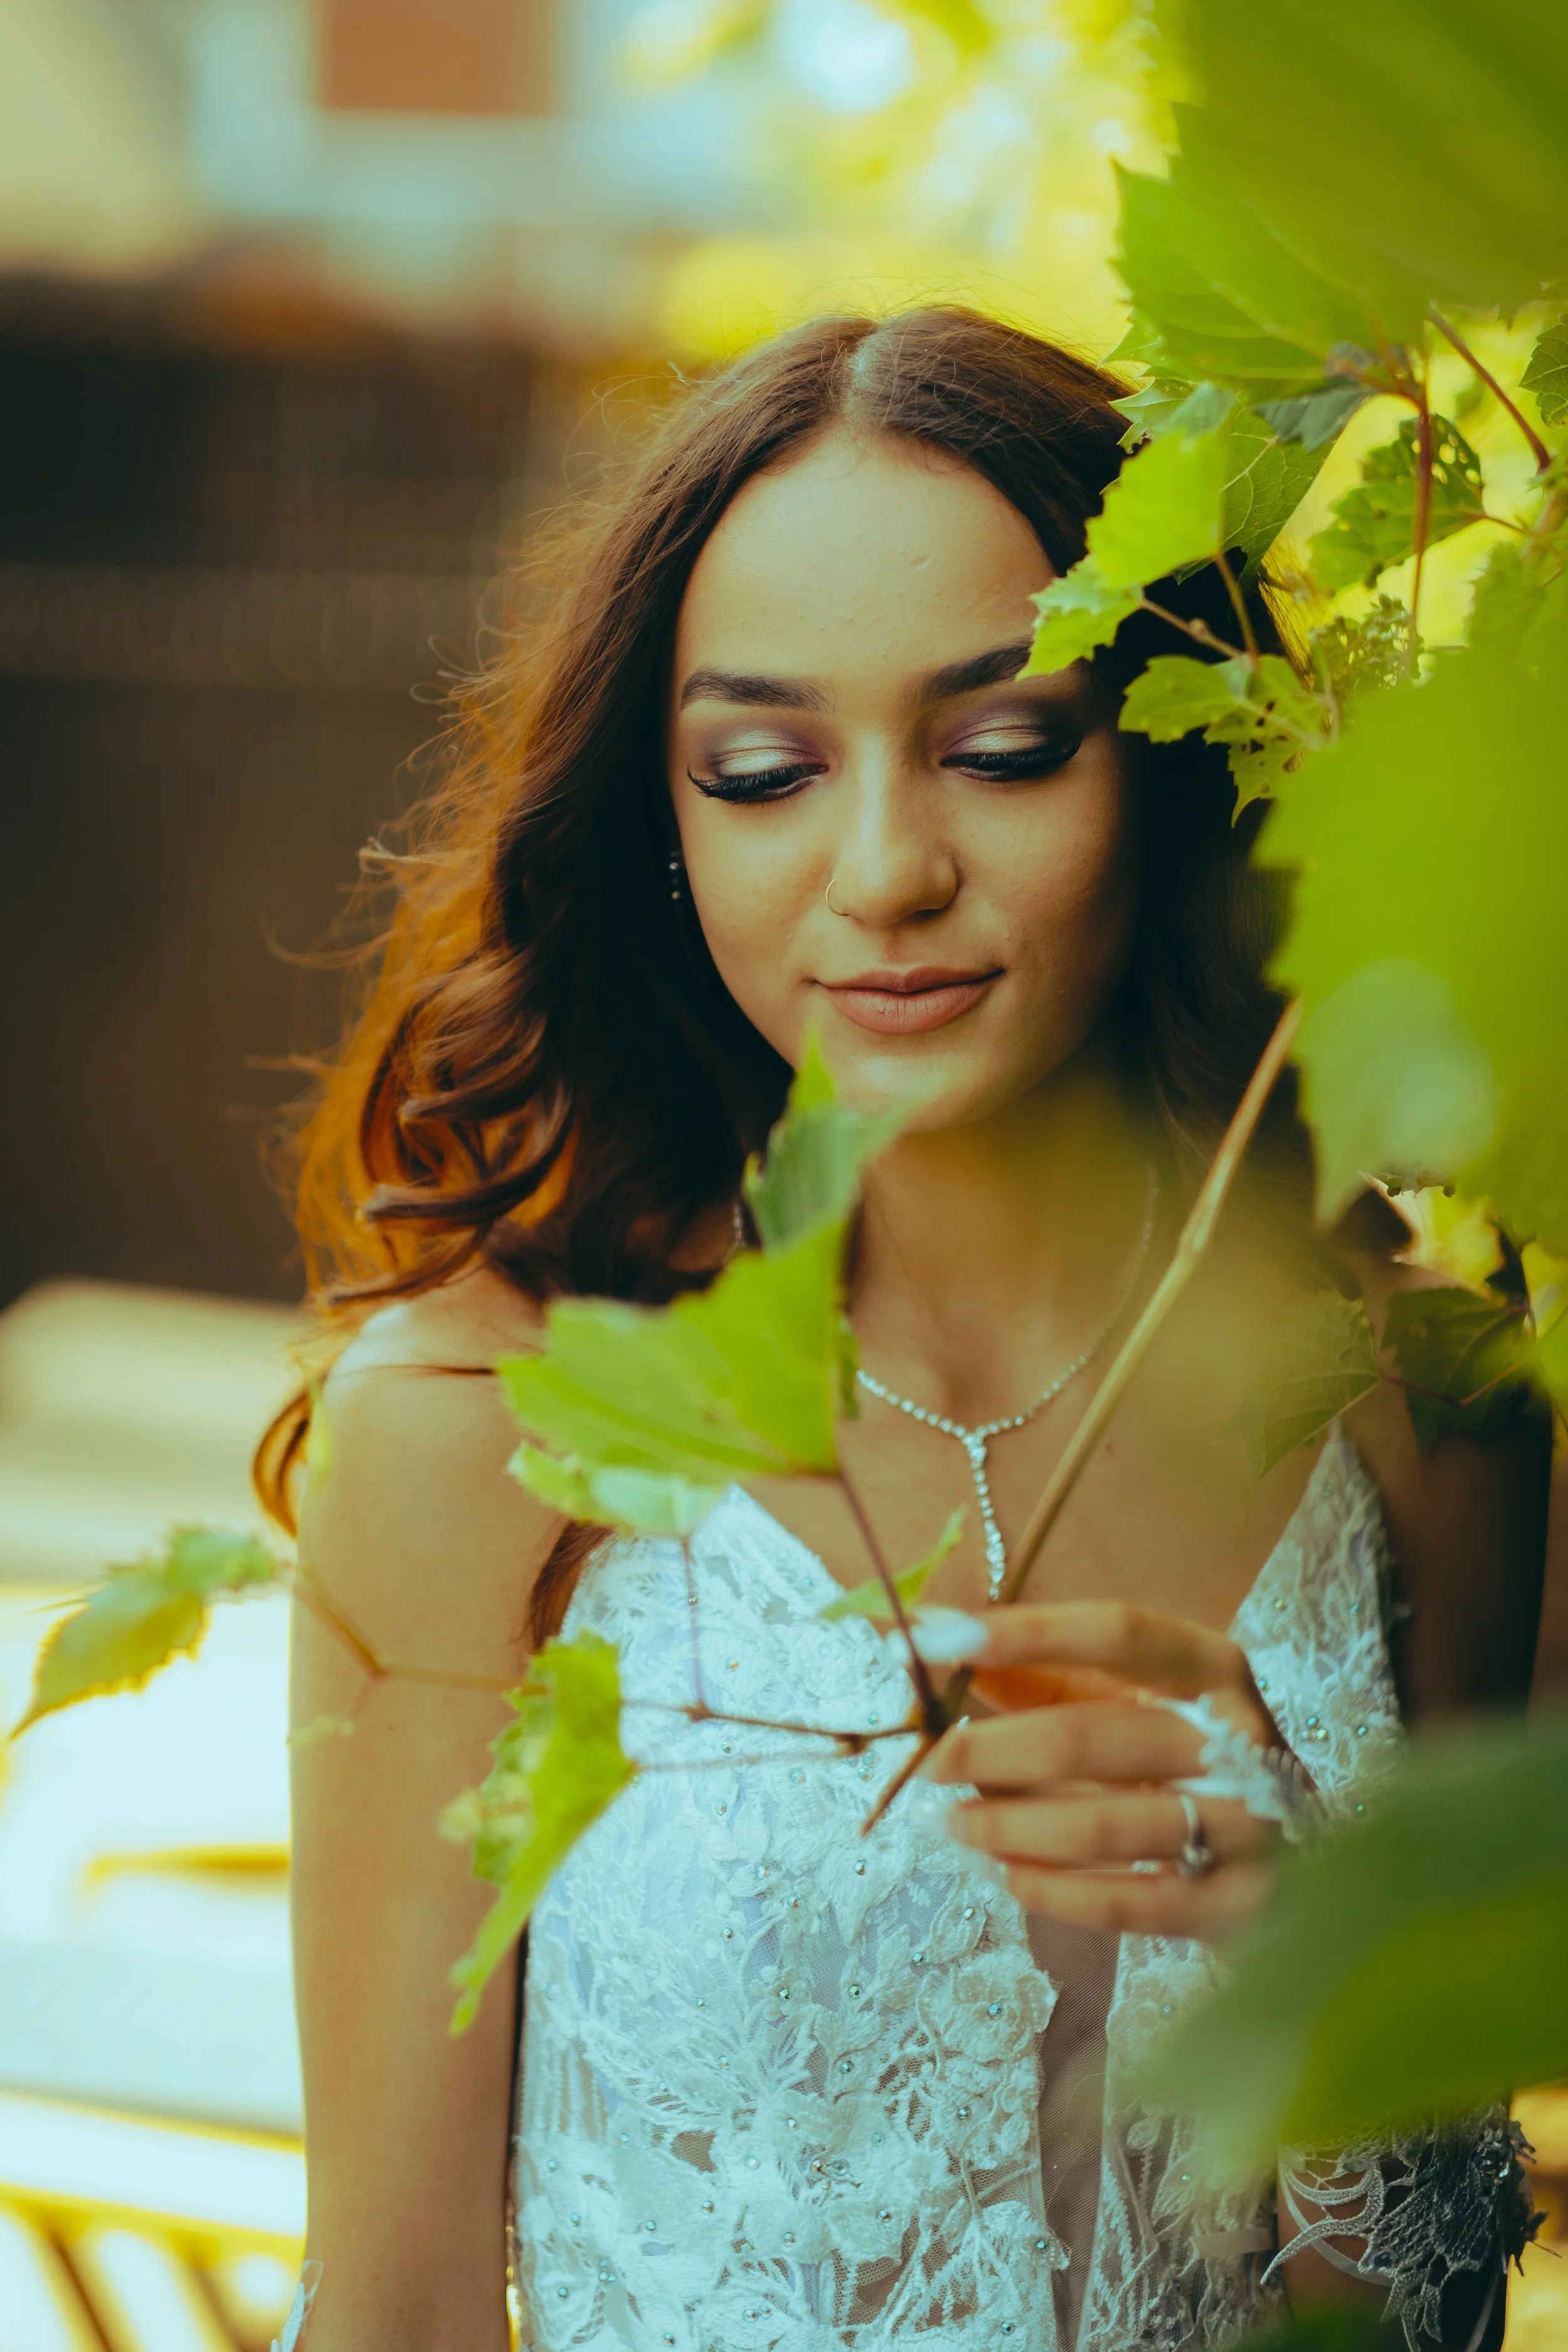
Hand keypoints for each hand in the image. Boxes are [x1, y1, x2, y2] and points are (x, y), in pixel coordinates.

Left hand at [917, 1601, 1280, 1942]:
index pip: (1115, 1632)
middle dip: (990, 1748)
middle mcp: (1240, 1739)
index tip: (930, 1643)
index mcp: (1211, 1666)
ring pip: (1105, 1825)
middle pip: (1093, 1736)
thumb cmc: (1179, 1757)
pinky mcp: (1241, 1907)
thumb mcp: (1119, 1698)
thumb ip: (1031, 1671)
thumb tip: (921, 1638)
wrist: (1298, 1856)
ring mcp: (1249, 1827)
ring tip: (949, 1824)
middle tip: (924, 1761)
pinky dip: (1056, 1893)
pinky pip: (1130, 1904)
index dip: (1023, 1632)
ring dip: (1009, 1825)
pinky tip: (1006, 1876)